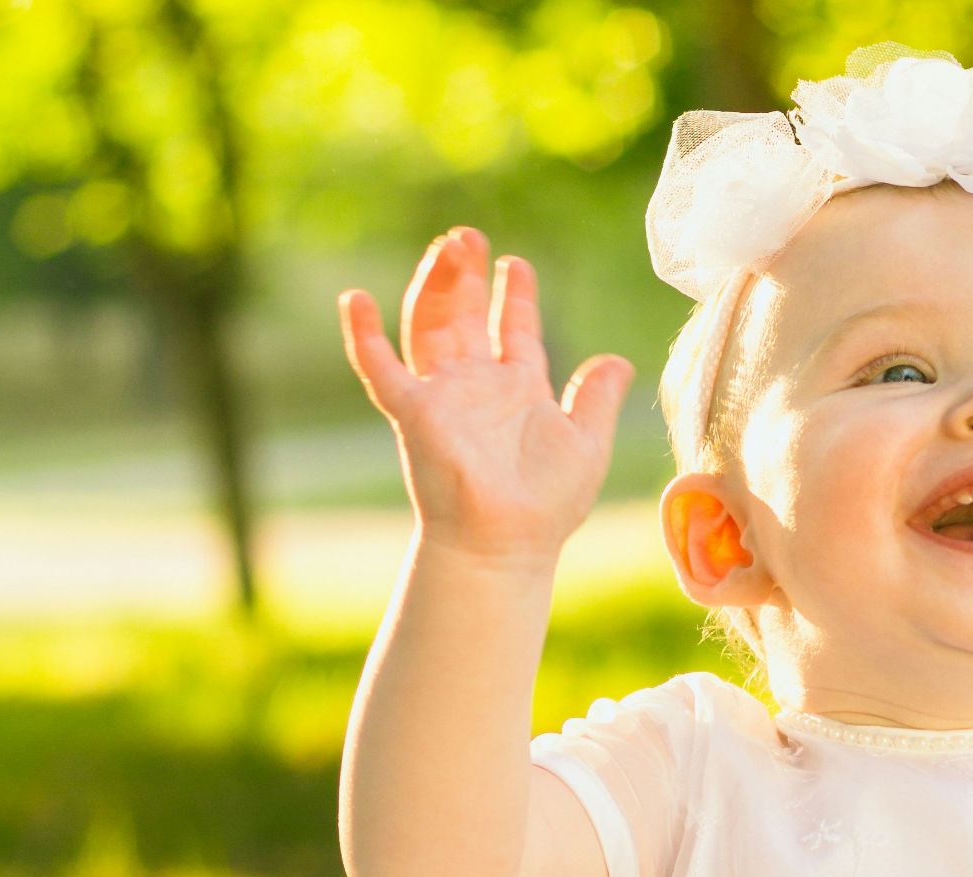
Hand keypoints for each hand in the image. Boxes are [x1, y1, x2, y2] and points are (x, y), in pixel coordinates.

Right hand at [337, 226, 636, 565]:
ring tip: (444, 247)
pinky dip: (364, 335)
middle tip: (469, 236)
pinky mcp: (414, 413)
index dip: (516, 295)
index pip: (514, 330)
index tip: (515, 263)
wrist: (507, 544)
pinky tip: (354, 299)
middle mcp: (477, 387)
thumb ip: (597, 398)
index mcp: (518, 390)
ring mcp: (443, 396)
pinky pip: (380, 369)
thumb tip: (619, 361)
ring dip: (434, 286)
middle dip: (467, 275)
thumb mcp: (587, 442)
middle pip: (467, 316)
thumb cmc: (547, 504)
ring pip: (430, 326)